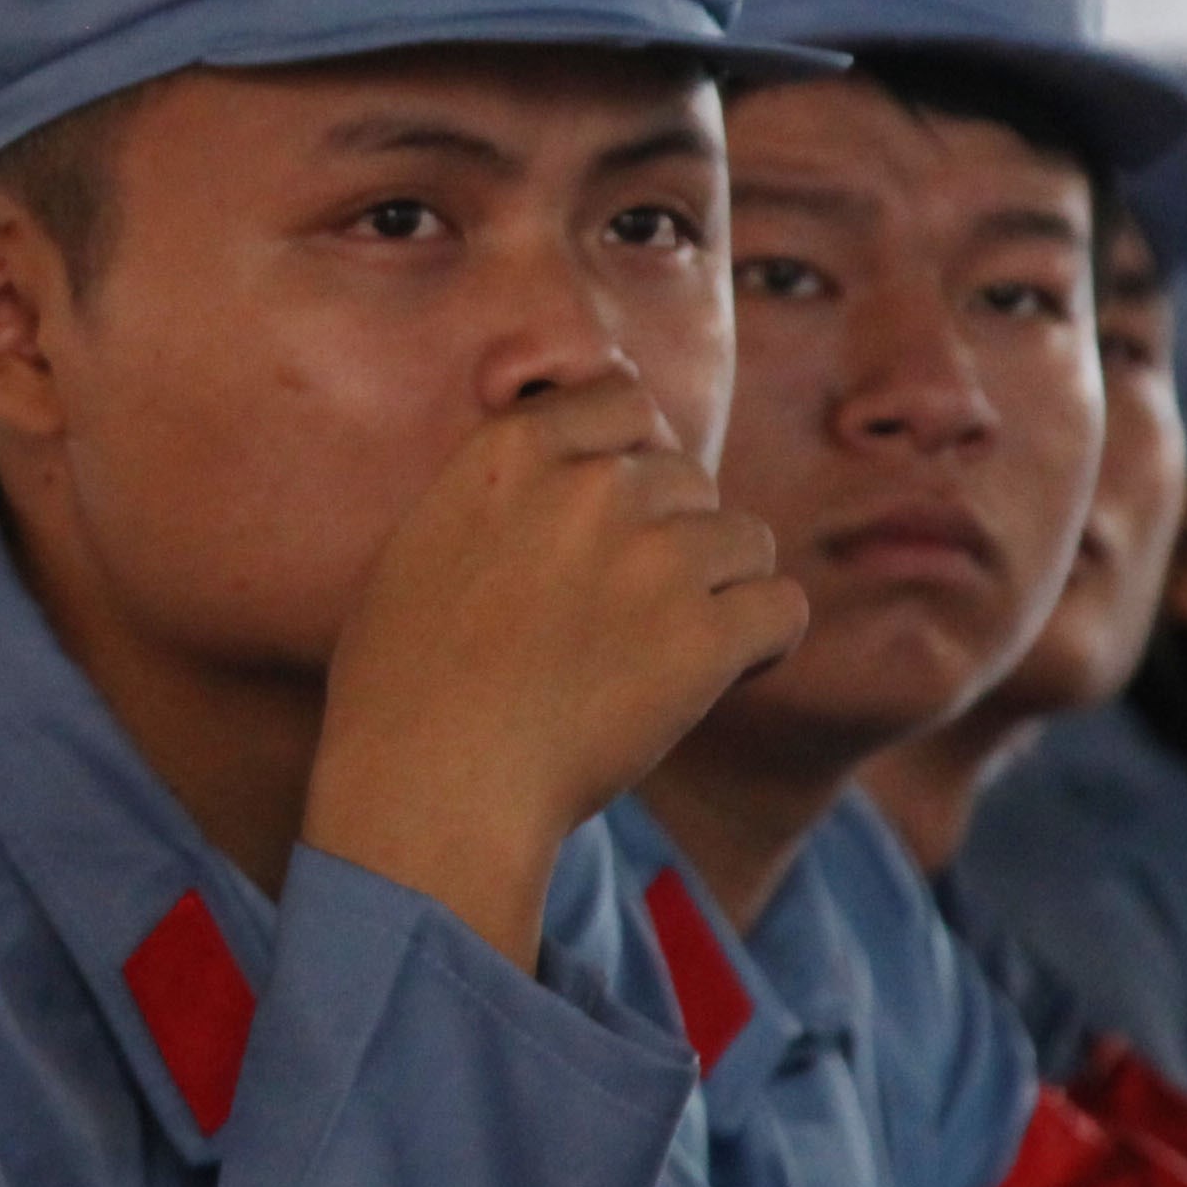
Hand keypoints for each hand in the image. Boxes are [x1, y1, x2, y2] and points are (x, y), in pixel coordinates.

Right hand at [303, 379, 807, 965]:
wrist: (431, 786)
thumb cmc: (403, 687)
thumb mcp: (421, 545)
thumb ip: (499, 493)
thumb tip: (564, 473)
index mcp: (513, 452)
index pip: (624, 400)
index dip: (634, 457)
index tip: (617, 516)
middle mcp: (592, 487)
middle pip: (688, 479)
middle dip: (672, 537)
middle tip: (629, 613)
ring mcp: (655, 557)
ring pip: (746, 540)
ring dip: (720, 589)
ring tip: (668, 653)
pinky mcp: (704, 635)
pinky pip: (783, 608)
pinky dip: (762, 643)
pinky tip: (722, 676)